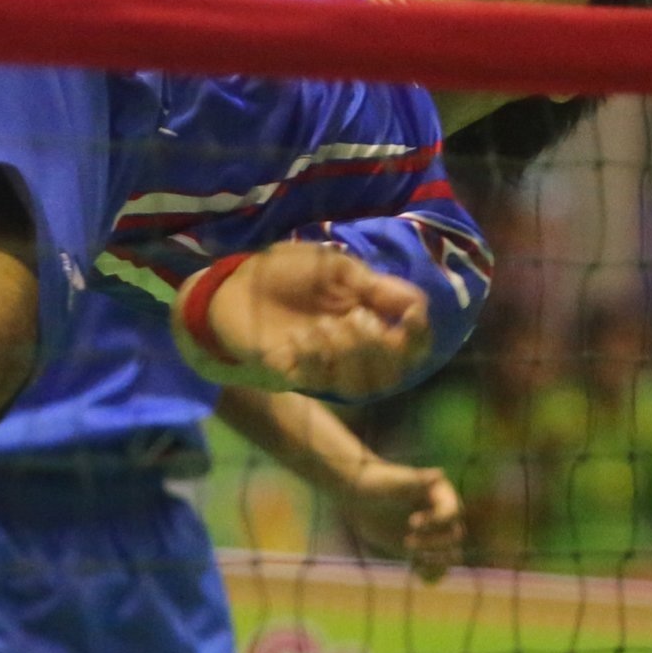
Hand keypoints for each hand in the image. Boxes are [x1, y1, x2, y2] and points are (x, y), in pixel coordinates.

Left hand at [206, 241, 431, 397]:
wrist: (232, 286)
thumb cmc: (283, 272)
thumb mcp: (335, 268)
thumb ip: (375, 286)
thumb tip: (419, 304)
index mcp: (367, 318)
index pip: (411, 344)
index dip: (419, 336)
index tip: (410, 316)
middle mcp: (352, 349)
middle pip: (392, 372)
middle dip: (379, 347)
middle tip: (355, 318)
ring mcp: (324, 366)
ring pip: (359, 385)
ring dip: (347, 355)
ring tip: (322, 327)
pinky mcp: (295, 375)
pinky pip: (319, 381)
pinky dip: (313, 358)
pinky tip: (297, 338)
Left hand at [341, 461, 463, 580]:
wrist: (362, 498)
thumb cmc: (378, 484)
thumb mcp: (395, 483)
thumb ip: (417, 481)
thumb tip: (440, 473)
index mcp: (442, 495)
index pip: (453, 513)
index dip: (436, 521)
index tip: (410, 523)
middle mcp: (443, 516)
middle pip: (454, 536)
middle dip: (433, 543)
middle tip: (406, 543)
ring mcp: (434, 535)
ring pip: (450, 555)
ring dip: (436, 561)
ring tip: (414, 561)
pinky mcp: (423, 550)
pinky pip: (437, 568)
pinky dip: (431, 574)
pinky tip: (416, 572)